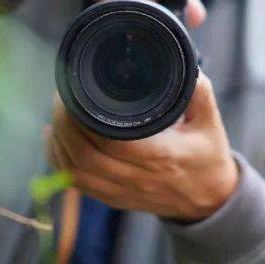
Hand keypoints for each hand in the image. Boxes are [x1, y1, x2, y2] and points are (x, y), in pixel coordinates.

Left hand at [45, 72, 238, 221]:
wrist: (209, 200)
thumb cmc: (207, 156)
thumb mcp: (210, 122)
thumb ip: (198, 91)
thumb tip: (180, 63)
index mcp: (162, 157)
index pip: (112, 141)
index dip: (84, 116)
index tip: (76, 90)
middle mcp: (139, 178)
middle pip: (85, 156)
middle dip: (64, 124)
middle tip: (61, 96)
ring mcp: (123, 192)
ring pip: (74, 172)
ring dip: (59, 142)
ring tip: (57, 115)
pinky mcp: (113, 200)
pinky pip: (75, 184)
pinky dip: (59, 161)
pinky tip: (54, 139)